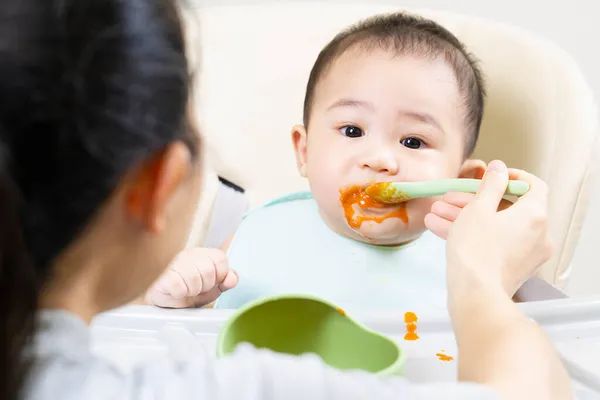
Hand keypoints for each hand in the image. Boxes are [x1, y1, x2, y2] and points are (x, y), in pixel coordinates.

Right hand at [145, 248, 237, 307]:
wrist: (166, 305)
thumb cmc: (190, 293)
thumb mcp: (213, 288)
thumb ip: (225, 281)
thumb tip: (232, 278)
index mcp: (203, 254)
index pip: (221, 259)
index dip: (219, 275)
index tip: (211, 282)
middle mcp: (189, 254)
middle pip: (208, 270)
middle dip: (206, 286)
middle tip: (197, 289)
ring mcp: (174, 263)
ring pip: (194, 278)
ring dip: (193, 291)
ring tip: (187, 291)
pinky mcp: (164, 277)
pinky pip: (180, 287)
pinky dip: (181, 294)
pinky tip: (177, 293)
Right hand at [425, 160, 552, 297]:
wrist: (475, 294)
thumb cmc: (476, 248)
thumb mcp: (478, 208)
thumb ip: (490, 185)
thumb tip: (499, 168)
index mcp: (535, 214)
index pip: (534, 186)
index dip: (512, 177)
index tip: (491, 177)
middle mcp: (538, 234)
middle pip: (507, 208)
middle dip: (474, 200)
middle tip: (449, 198)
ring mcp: (526, 253)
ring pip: (496, 227)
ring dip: (466, 217)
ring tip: (436, 213)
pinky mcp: (513, 268)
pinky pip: (494, 244)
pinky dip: (472, 235)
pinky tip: (439, 228)